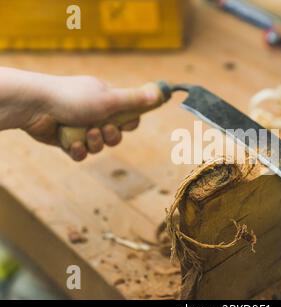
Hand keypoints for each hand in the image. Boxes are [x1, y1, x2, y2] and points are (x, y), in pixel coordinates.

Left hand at [22, 75, 161, 160]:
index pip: (127, 114)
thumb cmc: (73, 98)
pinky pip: (81, 153)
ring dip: (94, 143)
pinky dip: (79, 150)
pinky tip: (73, 144)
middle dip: (111, 136)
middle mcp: (94, 112)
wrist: (35, 106)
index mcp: (105, 98)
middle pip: (115, 134)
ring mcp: (80, 126)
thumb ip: (134, 100)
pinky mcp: (67, 140)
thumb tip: (159, 93)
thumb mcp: (109, 99)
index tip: (126, 124)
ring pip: (98, 145)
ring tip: (85, 134)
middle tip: (104, 129)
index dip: (129, 123)